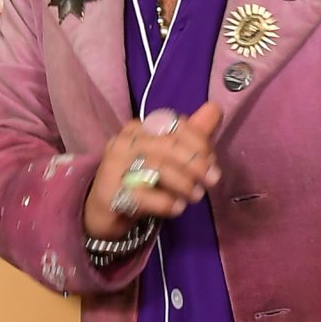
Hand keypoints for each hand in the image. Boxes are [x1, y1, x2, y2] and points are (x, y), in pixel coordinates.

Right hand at [84, 101, 221, 238]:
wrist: (105, 212)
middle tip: (212, 180)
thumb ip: (191, 134)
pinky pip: (144, 195)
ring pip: (157, 168)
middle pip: (167, 145)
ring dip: (184, 183)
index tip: (213, 161)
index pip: (173, 124)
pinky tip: (177, 208)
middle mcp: (123, 142)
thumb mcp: (168, 157)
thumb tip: (214, 109)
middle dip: (196, 162)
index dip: (199, 141)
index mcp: (138, 129)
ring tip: (196, 196)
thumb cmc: (140, 181)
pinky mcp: (110, 193)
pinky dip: (166, 202)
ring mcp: (113, 167)